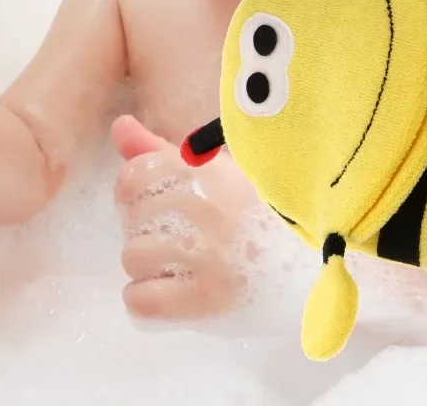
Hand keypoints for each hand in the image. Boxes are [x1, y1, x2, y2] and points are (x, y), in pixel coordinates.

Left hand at [112, 114, 258, 320]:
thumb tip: (120, 126)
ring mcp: (208, 255)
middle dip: (143, 230)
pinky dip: (145, 302)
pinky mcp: (206, 299)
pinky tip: (170, 292)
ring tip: (176, 267)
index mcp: (210, 172)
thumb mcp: (212, 174)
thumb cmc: (254, 218)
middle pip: (131, 217)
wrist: (307, 273)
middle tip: (174, 240)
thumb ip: (159, 151)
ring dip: (146, 267)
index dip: (133, 192)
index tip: (152, 204)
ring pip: (132, 257)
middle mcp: (207, 207)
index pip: (135, 174)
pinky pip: (140, 300)